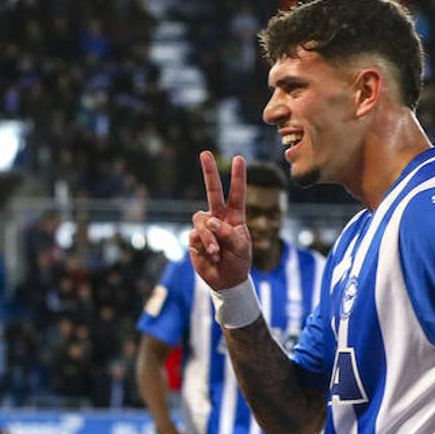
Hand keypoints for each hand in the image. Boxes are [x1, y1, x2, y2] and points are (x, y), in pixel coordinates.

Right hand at [189, 151, 252, 291]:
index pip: (237, 193)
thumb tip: (209, 220)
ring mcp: (205, 228)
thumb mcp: (241, 247)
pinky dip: (204, 246)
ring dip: (209, 237)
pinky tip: (211, 256)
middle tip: (204, 153)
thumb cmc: (238, 262)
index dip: (238, 176)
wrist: (226, 280)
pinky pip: (195, 236)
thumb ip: (227, 232)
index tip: (239, 158)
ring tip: (216, 252)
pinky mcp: (194, 239)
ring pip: (201, 220)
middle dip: (209, 172)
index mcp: (235, 217)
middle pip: (212, 191)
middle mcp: (218, 218)